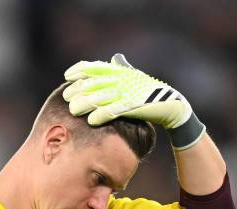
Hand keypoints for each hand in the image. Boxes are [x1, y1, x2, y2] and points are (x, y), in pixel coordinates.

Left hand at [63, 54, 204, 148]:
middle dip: (77, 89)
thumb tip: (115, 58)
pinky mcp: (133, 106)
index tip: (67, 76)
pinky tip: (91, 121)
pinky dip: (101, 115)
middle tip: (66, 97)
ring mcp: (127, 92)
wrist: (171, 105)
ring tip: (73, 110)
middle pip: (94, 82)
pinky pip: (114, 110)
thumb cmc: (149, 93)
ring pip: (100, 97)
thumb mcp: (134, 78)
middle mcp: (122, 80)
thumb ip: (122, 69)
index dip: (80, 70)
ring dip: (84, 103)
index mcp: (120, 72)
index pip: (96, 67)